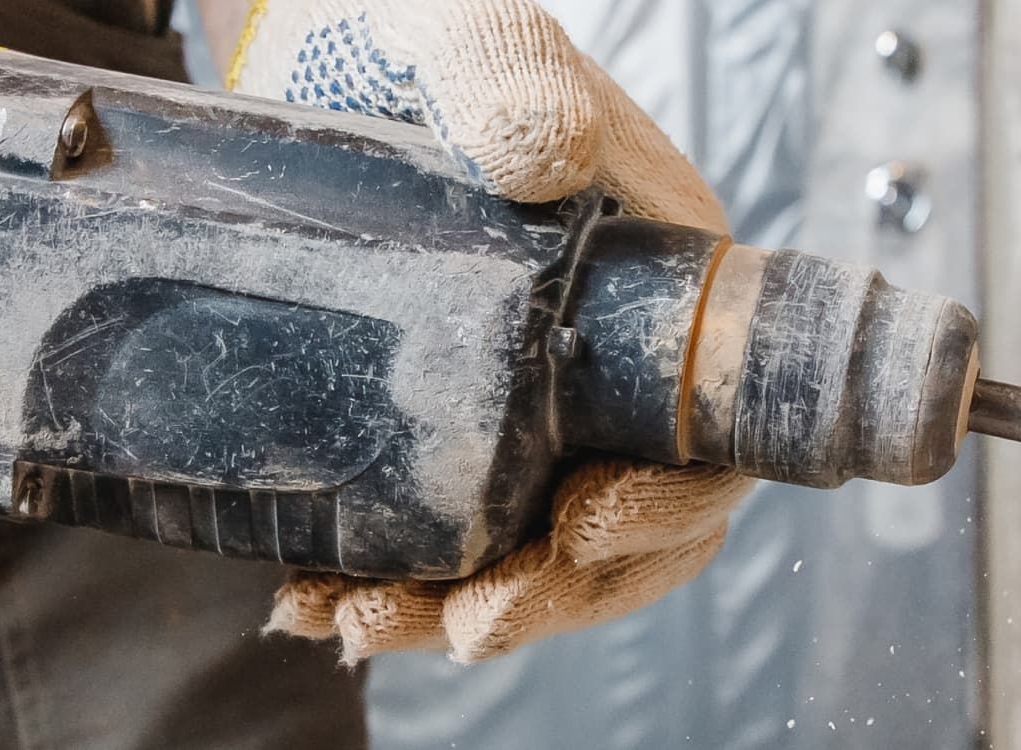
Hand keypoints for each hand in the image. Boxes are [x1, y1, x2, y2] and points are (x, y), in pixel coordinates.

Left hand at [232, 0, 753, 662]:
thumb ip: (508, 79)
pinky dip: (390, 585)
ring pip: (530, 551)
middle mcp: (610, 363)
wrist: (325, 44)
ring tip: (355, 622)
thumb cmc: (426, 30)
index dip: (664, 507)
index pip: (705, 439)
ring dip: (458, 608)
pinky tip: (314, 598)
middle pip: (626, 529)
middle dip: (549, 594)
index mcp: (664, 287)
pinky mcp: (442, 419)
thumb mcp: (470, 37)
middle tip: (457, 620)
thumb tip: (545, 158)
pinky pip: (445, 532)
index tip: (580, 521)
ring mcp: (526, 402)